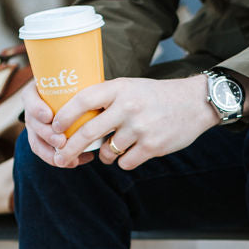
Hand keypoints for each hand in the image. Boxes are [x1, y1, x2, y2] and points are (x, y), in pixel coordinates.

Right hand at [21, 80, 95, 168]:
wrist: (76, 99)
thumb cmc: (78, 87)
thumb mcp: (77, 82)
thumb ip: (83, 85)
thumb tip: (101, 88)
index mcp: (36, 91)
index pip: (29, 98)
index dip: (36, 109)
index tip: (49, 116)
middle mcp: (32, 110)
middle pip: (33, 124)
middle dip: (47, 134)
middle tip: (62, 141)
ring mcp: (35, 127)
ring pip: (37, 142)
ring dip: (52, 153)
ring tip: (72, 158)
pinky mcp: (42, 141)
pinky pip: (46, 154)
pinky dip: (60, 160)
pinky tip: (77, 162)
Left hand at [51, 76, 219, 169]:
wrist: (193, 103)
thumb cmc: (155, 96)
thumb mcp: (130, 86)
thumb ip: (106, 98)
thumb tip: (73, 116)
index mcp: (119, 88)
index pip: (83, 100)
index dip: (64, 116)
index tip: (54, 128)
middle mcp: (128, 106)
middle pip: (88, 132)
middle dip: (69, 149)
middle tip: (59, 158)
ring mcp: (140, 128)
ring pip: (107, 152)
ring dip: (104, 155)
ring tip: (113, 148)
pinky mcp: (152, 146)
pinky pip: (125, 162)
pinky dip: (124, 161)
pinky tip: (134, 151)